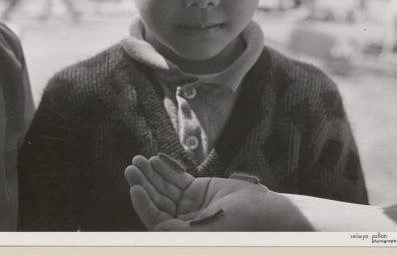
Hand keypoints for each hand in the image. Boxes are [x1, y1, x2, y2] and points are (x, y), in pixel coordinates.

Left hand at [124, 154, 312, 230]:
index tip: (135, 188)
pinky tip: (155, 160)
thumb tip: (156, 231)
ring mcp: (189, 204)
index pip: (155, 219)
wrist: (264, 210)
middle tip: (132, 168)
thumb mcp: (208, 230)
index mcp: (182, 235)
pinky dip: (166, 169)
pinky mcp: (197, 189)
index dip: (143, 204)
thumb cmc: (240, 224)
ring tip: (139, 160)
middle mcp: (182, 221)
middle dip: (144, 183)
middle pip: (157, 200)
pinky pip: (177, 178)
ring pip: (164, 187)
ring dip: (151, 174)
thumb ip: (180, 231)